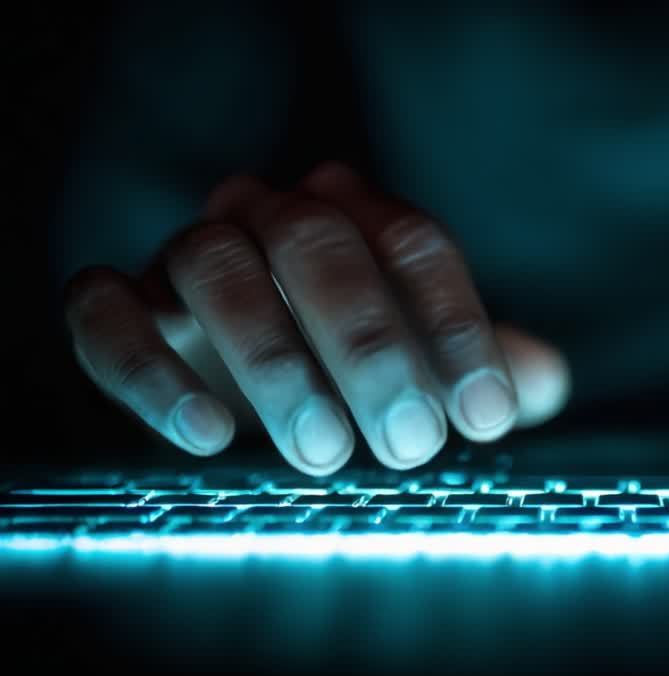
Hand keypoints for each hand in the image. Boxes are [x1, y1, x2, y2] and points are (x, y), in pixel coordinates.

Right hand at [64, 163, 569, 474]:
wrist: (240, 368)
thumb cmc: (351, 362)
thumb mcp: (424, 366)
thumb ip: (489, 368)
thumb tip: (545, 382)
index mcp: (355, 212)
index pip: (414, 243)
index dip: (456, 328)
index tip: (488, 418)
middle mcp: (268, 212)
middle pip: (319, 246)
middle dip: (370, 346)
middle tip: (411, 445)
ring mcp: (185, 251)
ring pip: (217, 270)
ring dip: (275, 363)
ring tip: (326, 453)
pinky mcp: (113, 303)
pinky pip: (107, 314)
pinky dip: (150, 370)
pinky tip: (206, 438)